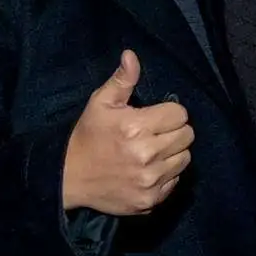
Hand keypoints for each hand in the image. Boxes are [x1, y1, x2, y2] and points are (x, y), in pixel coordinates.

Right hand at [62, 50, 194, 214]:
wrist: (68, 177)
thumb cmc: (87, 135)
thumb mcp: (100, 103)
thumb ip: (122, 80)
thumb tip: (132, 55)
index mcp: (137, 127)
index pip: (180, 114)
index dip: (169, 112)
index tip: (155, 116)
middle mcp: (147, 155)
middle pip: (187, 136)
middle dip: (174, 131)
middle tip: (155, 133)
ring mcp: (150, 180)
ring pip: (185, 159)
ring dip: (173, 153)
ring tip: (152, 151)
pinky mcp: (150, 200)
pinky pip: (175, 182)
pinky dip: (166, 175)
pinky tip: (147, 170)